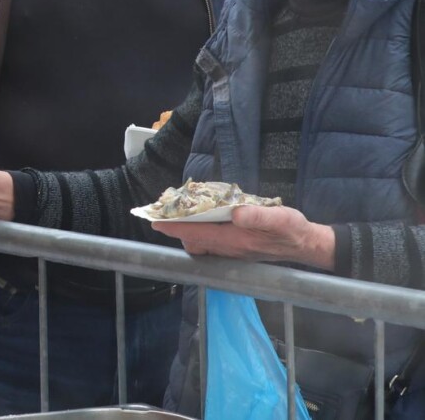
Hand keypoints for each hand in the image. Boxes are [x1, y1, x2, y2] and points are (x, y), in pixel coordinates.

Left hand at [150, 205, 335, 269]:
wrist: (305, 244)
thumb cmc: (292, 229)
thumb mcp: (280, 218)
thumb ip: (258, 215)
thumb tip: (236, 213)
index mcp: (235, 240)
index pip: (196, 235)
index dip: (175, 228)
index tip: (155, 221)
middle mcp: (229, 249)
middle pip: (193, 240)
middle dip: (175, 228)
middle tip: (162, 212)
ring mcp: (231, 250)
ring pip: (199, 242)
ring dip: (186, 230)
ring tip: (176, 213)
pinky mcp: (235, 248)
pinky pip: (209, 242)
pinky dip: (198, 232)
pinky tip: (198, 219)